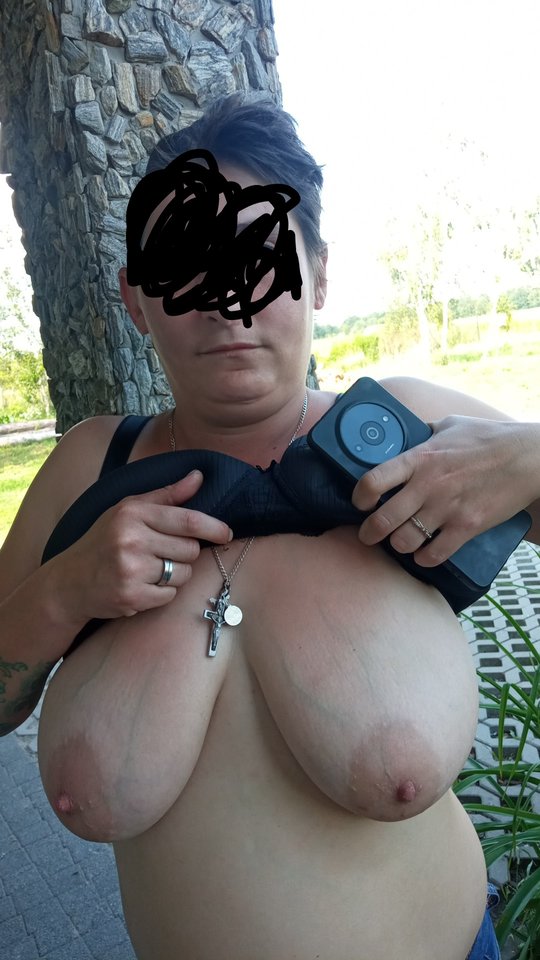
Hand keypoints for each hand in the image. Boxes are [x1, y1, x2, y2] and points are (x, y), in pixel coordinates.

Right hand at [53, 470, 231, 621]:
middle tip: (163, 553)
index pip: (187, 520)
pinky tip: (142, 585)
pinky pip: (169, 595)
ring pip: (183, 574)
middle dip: (185, 553)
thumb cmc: (103, 540)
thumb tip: (199, 476)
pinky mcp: (131, 597)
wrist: (69, 581)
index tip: (226, 533)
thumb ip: (166, 495)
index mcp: (133, 514)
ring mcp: (130, 570)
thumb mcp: (128, 510)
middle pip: (190, 550)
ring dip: (175, 574)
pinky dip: (162, 593)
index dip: (213, 527)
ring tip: (150, 570)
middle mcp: (131, 540)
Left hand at [353, 416, 538, 565]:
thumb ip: (424, 434)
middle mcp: (428, 485)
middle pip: (383, 520)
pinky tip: (424, 554)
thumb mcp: (449, 425)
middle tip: (369, 535)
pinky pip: (434, 554)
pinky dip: (425, 558)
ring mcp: (447, 508)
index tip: (360, 503)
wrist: (526, 458)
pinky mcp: (466, 527)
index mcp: (420, 458)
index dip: (359, 497)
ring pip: (404, 541)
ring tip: (400, 542)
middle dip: (369, 532)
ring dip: (398, 545)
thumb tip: (408, 436)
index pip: (373, 480)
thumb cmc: (488, 437)